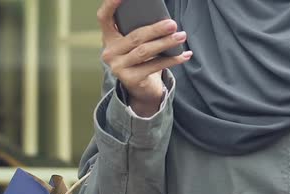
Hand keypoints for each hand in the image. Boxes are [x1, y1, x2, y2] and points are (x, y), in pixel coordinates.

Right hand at [97, 0, 191, 116]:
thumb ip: (141, 33)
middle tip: (172, 24)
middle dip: (156, 29)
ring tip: (181, 36)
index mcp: (108, 38)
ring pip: (145, 51)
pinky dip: (172, 60)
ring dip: (166, 43)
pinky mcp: (130, 79)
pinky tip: (185, 55)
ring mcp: (118, 67)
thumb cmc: (141, 60)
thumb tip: (164, 20)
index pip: (104, 18)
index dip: (110, 5)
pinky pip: (155, 66)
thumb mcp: (137, 45)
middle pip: (135, 37)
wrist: (141, 89)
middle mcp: (109, 52)